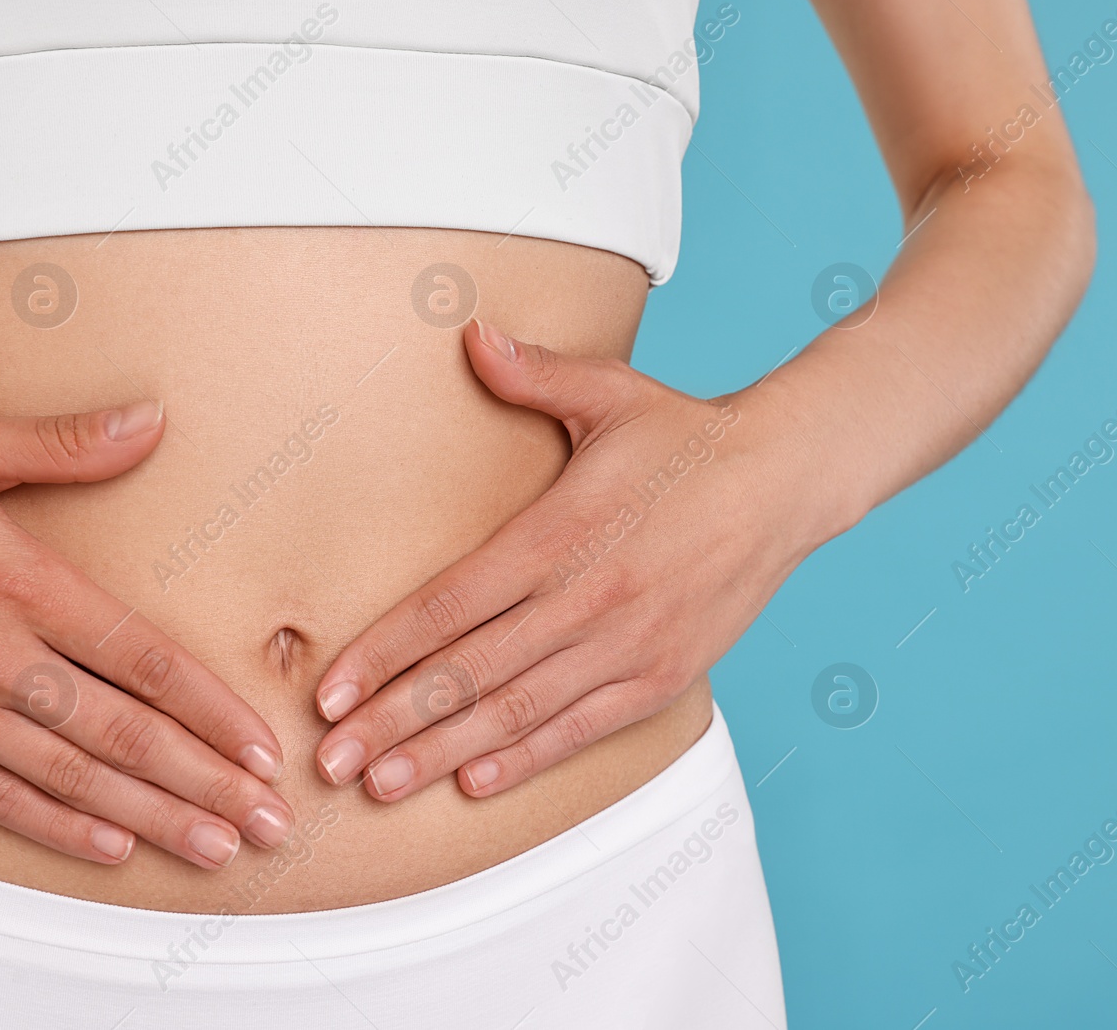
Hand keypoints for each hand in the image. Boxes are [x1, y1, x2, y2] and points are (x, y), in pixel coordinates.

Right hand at [0, 403, 293, 868]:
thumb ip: (61, 445)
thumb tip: (150, 420)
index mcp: (18, 582)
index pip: (143, 657)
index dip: (213, 708)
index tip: (263, 744)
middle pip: (122, 732)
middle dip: (205, 780)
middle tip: (267, 818)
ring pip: (69, 776)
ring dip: (150, 816)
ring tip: (214, 844)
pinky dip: (55, 825)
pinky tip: (110, 847)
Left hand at [312, 319, 819, 799]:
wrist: (787, 480)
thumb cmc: (688, 439)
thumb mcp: (612, 394)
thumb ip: (535, 374)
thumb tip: (470, 333)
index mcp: (562, 531)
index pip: (452, 604)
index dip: (383, 651)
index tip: (329, 689)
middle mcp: (590, 596)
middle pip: (471, 672)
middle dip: (393, 720)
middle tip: (331, 760)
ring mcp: (628, 644)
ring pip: (519, 712)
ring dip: (444, 753)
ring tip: (384, 785)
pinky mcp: (663, 675)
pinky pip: (583, 729)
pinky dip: (527, 758)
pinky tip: (474, 781)